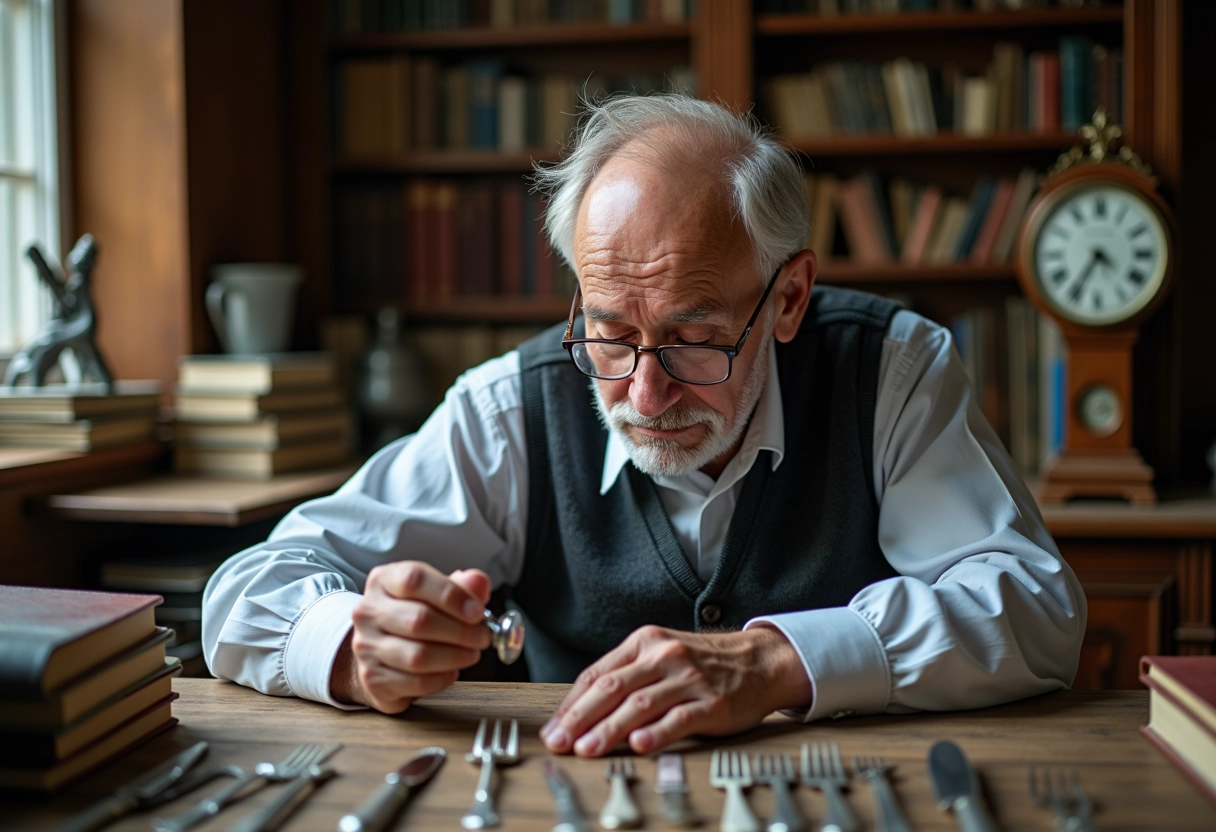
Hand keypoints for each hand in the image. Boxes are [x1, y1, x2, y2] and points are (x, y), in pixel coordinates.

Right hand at [331, 564, 491, 712]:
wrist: (381, 650)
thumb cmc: (413, 616)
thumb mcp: (435, 593)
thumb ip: (461, 586)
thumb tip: (479, 583)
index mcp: (383, 581)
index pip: (414, 580)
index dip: (451, 595)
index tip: (477, 610)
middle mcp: (368, 612)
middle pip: (419, 620)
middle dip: (461, 631)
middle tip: (482, 637)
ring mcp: (367, 647)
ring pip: (418, 656)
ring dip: (455, 656)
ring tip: (471, 653)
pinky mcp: (374, 679)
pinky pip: (417, 682)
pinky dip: (443, 678)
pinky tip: (451, 670)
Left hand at [539, 624, 811, 756]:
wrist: (759, 660)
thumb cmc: (704, 663)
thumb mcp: (661, 655)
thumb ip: (627, 675)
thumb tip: (582, 710)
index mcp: (645, 642)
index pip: (598, 674)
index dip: (571, 704)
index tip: (554, 728)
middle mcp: (664, 656)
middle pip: (612, 688)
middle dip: (580, 718)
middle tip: (560, 742)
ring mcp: (689, 679)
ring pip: (639, 705)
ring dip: (609, 729)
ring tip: (588, 749)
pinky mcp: (712, 703)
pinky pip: (679, 718)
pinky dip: (656, 732)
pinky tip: (639, 745)